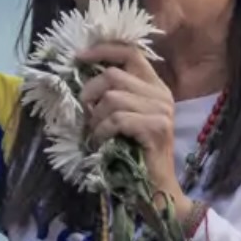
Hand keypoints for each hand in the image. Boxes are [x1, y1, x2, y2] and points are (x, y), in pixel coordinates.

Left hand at [78, 42, 191, 222]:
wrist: (156, 189)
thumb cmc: (134, 154)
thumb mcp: (124, 118)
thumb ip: (114, 95)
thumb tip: (83, 78)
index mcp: (155, 86)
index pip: (131, 53)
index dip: (103, 50)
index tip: (79, 56)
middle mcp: (161, 94)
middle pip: (114, 74)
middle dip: (90, 92)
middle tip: (85, 113)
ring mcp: (161, 110)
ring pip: (112, 98)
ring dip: (95, 118)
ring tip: (96, 133)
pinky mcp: (156, 128)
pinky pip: (116, 119)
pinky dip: (102, 131)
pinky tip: (101, 142)